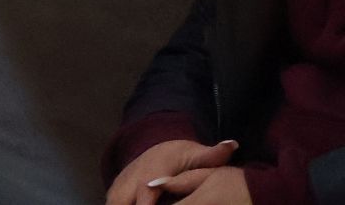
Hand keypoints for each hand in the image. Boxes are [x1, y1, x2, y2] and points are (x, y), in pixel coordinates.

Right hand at [107, 140, 238, 204]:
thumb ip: (213, 154)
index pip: (147, 188)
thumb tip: (231, 144)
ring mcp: (123, 180)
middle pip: (122, 197)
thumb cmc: (183, 156)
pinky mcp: (118, 187)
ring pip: (114, 199)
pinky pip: (113, 201)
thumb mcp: (199, 154)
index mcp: (155, 166)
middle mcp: (135, 172)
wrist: (161, 148)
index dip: (145, 201)